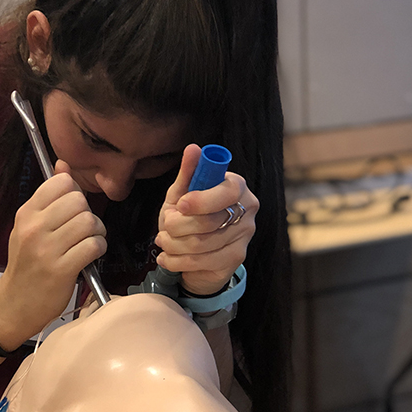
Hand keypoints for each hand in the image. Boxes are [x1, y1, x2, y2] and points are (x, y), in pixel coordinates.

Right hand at [0, 160, 106, 342]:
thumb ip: (48, 196)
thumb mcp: (30, 226)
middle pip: (79, 201)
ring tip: (88, 242)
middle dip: (88, 214)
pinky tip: (89, 255)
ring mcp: (47, 249)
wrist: (15, 303)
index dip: (75, 193)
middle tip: (84, 230)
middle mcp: (34, 228)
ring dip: (97, 232)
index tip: (72, 210)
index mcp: (26, 213)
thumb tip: (63, 165)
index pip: (61, 182)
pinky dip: (98, 249)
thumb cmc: (27, 262)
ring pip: (89, 222)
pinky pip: (93, 246)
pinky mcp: (61, 269)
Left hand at [155, 144, 257, 295]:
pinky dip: (176, 262)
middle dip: (177, 226)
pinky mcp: (235, 260)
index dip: (201, 200)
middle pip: (210, 222)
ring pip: (202, 245)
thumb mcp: (182, 193)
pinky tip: (168, 258)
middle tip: (165, 226)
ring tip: (164, 241)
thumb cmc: (189, 216)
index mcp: (237, 187)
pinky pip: (202, 263)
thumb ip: (188, 173)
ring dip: (173, 245)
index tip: (180, 205)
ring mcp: (244, 238)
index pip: (227, 192)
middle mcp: (247, 211)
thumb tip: (192, 148)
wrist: (194, 251)